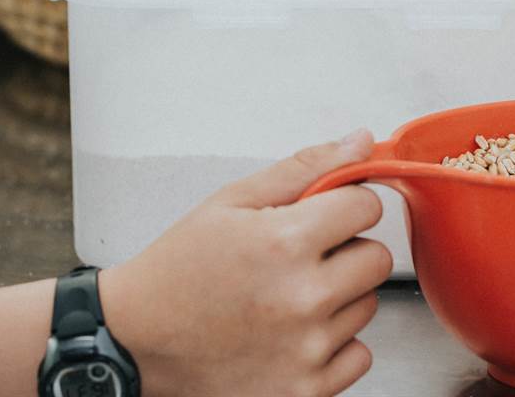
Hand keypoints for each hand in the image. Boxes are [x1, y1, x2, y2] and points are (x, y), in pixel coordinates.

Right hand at [99, 131, 389, 396]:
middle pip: (377, 259)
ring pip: (367, 307)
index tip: (323, 214)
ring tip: (285, 296)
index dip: (345, 203)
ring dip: (338, 298)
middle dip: (346, 250)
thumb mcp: (231, 201)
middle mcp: (301, 299)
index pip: (366, 206)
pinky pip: (358, 357)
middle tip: (300, 256)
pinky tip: (292, 333)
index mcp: (283, 242)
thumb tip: (362, 142)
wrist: (137, 341)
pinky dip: (333, 345)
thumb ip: (304, 168)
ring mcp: (306, 350)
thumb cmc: (179, 269)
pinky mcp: (305, 391)